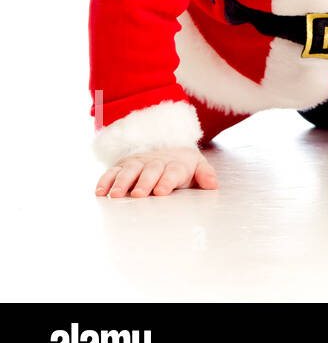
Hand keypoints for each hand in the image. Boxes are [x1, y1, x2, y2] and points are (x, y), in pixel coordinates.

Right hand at [95, 146, 218, 197]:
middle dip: (144, 182)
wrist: (167, 147)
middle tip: (139, 195)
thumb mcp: (197, 166)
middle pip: (149, 171)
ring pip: (129, 171)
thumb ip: (205, 174)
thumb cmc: (183, 165)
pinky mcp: (122, 165)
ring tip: (117, 195)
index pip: (172, 171)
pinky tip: (100, 192)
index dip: (167, 180)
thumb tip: (213, 184)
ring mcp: (137, 163)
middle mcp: (154, 162)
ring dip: (122, 182)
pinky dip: (105, 180)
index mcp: (175, 164)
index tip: (162, 191)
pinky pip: (112, 172)